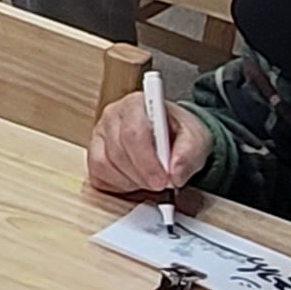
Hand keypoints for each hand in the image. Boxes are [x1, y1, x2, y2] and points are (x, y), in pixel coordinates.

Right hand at [82, 89, 209, 201]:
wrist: (171, 137)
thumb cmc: (179, 134)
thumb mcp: (196, 140)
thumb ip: (189, 155)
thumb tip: (175, 174)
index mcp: (136, 104)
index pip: (133, 133)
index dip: (147, 161)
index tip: (163, 180)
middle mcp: (112, 115)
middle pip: (119, 152)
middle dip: (142, 175)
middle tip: (160, 185)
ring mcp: (99, 134)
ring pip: (105, 165)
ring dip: (131, 181)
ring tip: (150, 181)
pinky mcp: (94, 153)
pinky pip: (98, 175)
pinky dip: (118, 185)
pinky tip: (135, 181)